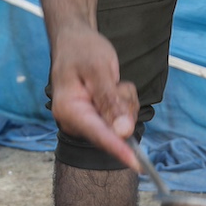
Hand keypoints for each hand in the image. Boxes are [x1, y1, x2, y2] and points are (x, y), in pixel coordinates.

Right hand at [49, 24, 139, 166]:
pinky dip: (124, 102)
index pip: (98, 134)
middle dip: (123, 108)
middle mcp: (75, 121)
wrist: (74, 41)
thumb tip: (123, 131)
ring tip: (113, 81)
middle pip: (113, 131)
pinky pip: (122, 118)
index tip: (136, 164)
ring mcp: (86, 121)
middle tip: (117, 84)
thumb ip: (110, 101)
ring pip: (122, 124)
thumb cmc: (82, 50)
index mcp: (69, 110)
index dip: (119, 149)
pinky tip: (113, 86)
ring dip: (125, 102)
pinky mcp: (97, 118)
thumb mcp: (98, 70)